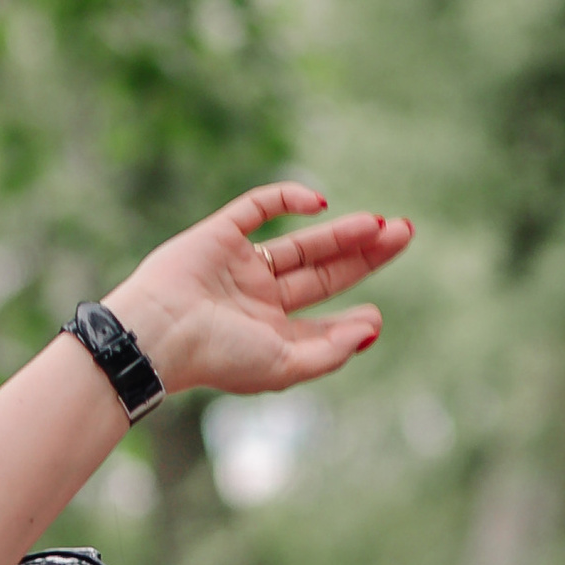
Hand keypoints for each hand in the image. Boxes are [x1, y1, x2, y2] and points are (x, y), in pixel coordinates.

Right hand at [103, 182, 411, 400]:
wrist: (160, 331)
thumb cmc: (219, 357)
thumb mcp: (284, 366)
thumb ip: (331, 351)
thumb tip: (374, 328)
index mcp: (271, 334)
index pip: (322, 319)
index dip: (352, 316)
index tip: (375, 313)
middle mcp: (259, 299)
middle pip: (323, 272)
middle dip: (364, 255)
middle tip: (404, 234)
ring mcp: (241, 265)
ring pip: (302, 242)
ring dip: (341, 232)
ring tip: (380, 224)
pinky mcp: (221, 233)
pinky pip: (260, 206)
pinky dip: (289, 198)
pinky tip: (320, 203)